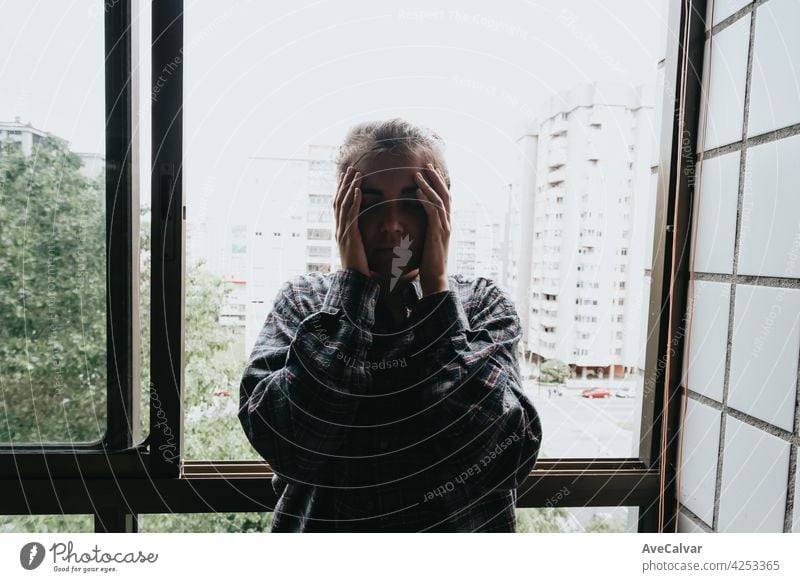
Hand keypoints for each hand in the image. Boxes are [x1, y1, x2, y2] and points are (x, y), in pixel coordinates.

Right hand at [333, 166, 372, 278]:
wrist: (354, 281)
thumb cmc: (358, 269)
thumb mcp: (358, 252)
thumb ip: (359, 241)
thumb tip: (365, 238)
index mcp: (340, 231)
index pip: (338, 206)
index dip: (341, 191)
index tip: (346, 178)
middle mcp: (338, 229)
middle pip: (338, 200)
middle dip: (344, 184)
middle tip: (350, 169)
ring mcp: (342, 231)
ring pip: (344, 204)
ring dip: (349, 187)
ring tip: (356, 173)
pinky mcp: (349, 235)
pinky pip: (351, 214)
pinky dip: (353, 200)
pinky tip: (358, 189)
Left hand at [413, 162, 450, 296]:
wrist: (436, 279)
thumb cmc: (429, 263)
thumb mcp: (428, 242)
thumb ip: (427, 230)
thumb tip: (421, 223)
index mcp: (445, 224)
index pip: (444, 199)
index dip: (439, 184)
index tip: (431, 172)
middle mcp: (447, 223)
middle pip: (445, 194)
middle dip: (436, 178)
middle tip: (427, 165)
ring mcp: (444, 228)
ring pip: (439, 200)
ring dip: (429, 185)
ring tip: (419, 173)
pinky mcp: (438, 233)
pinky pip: (433, 212)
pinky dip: (426, 200)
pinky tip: (417, 192)